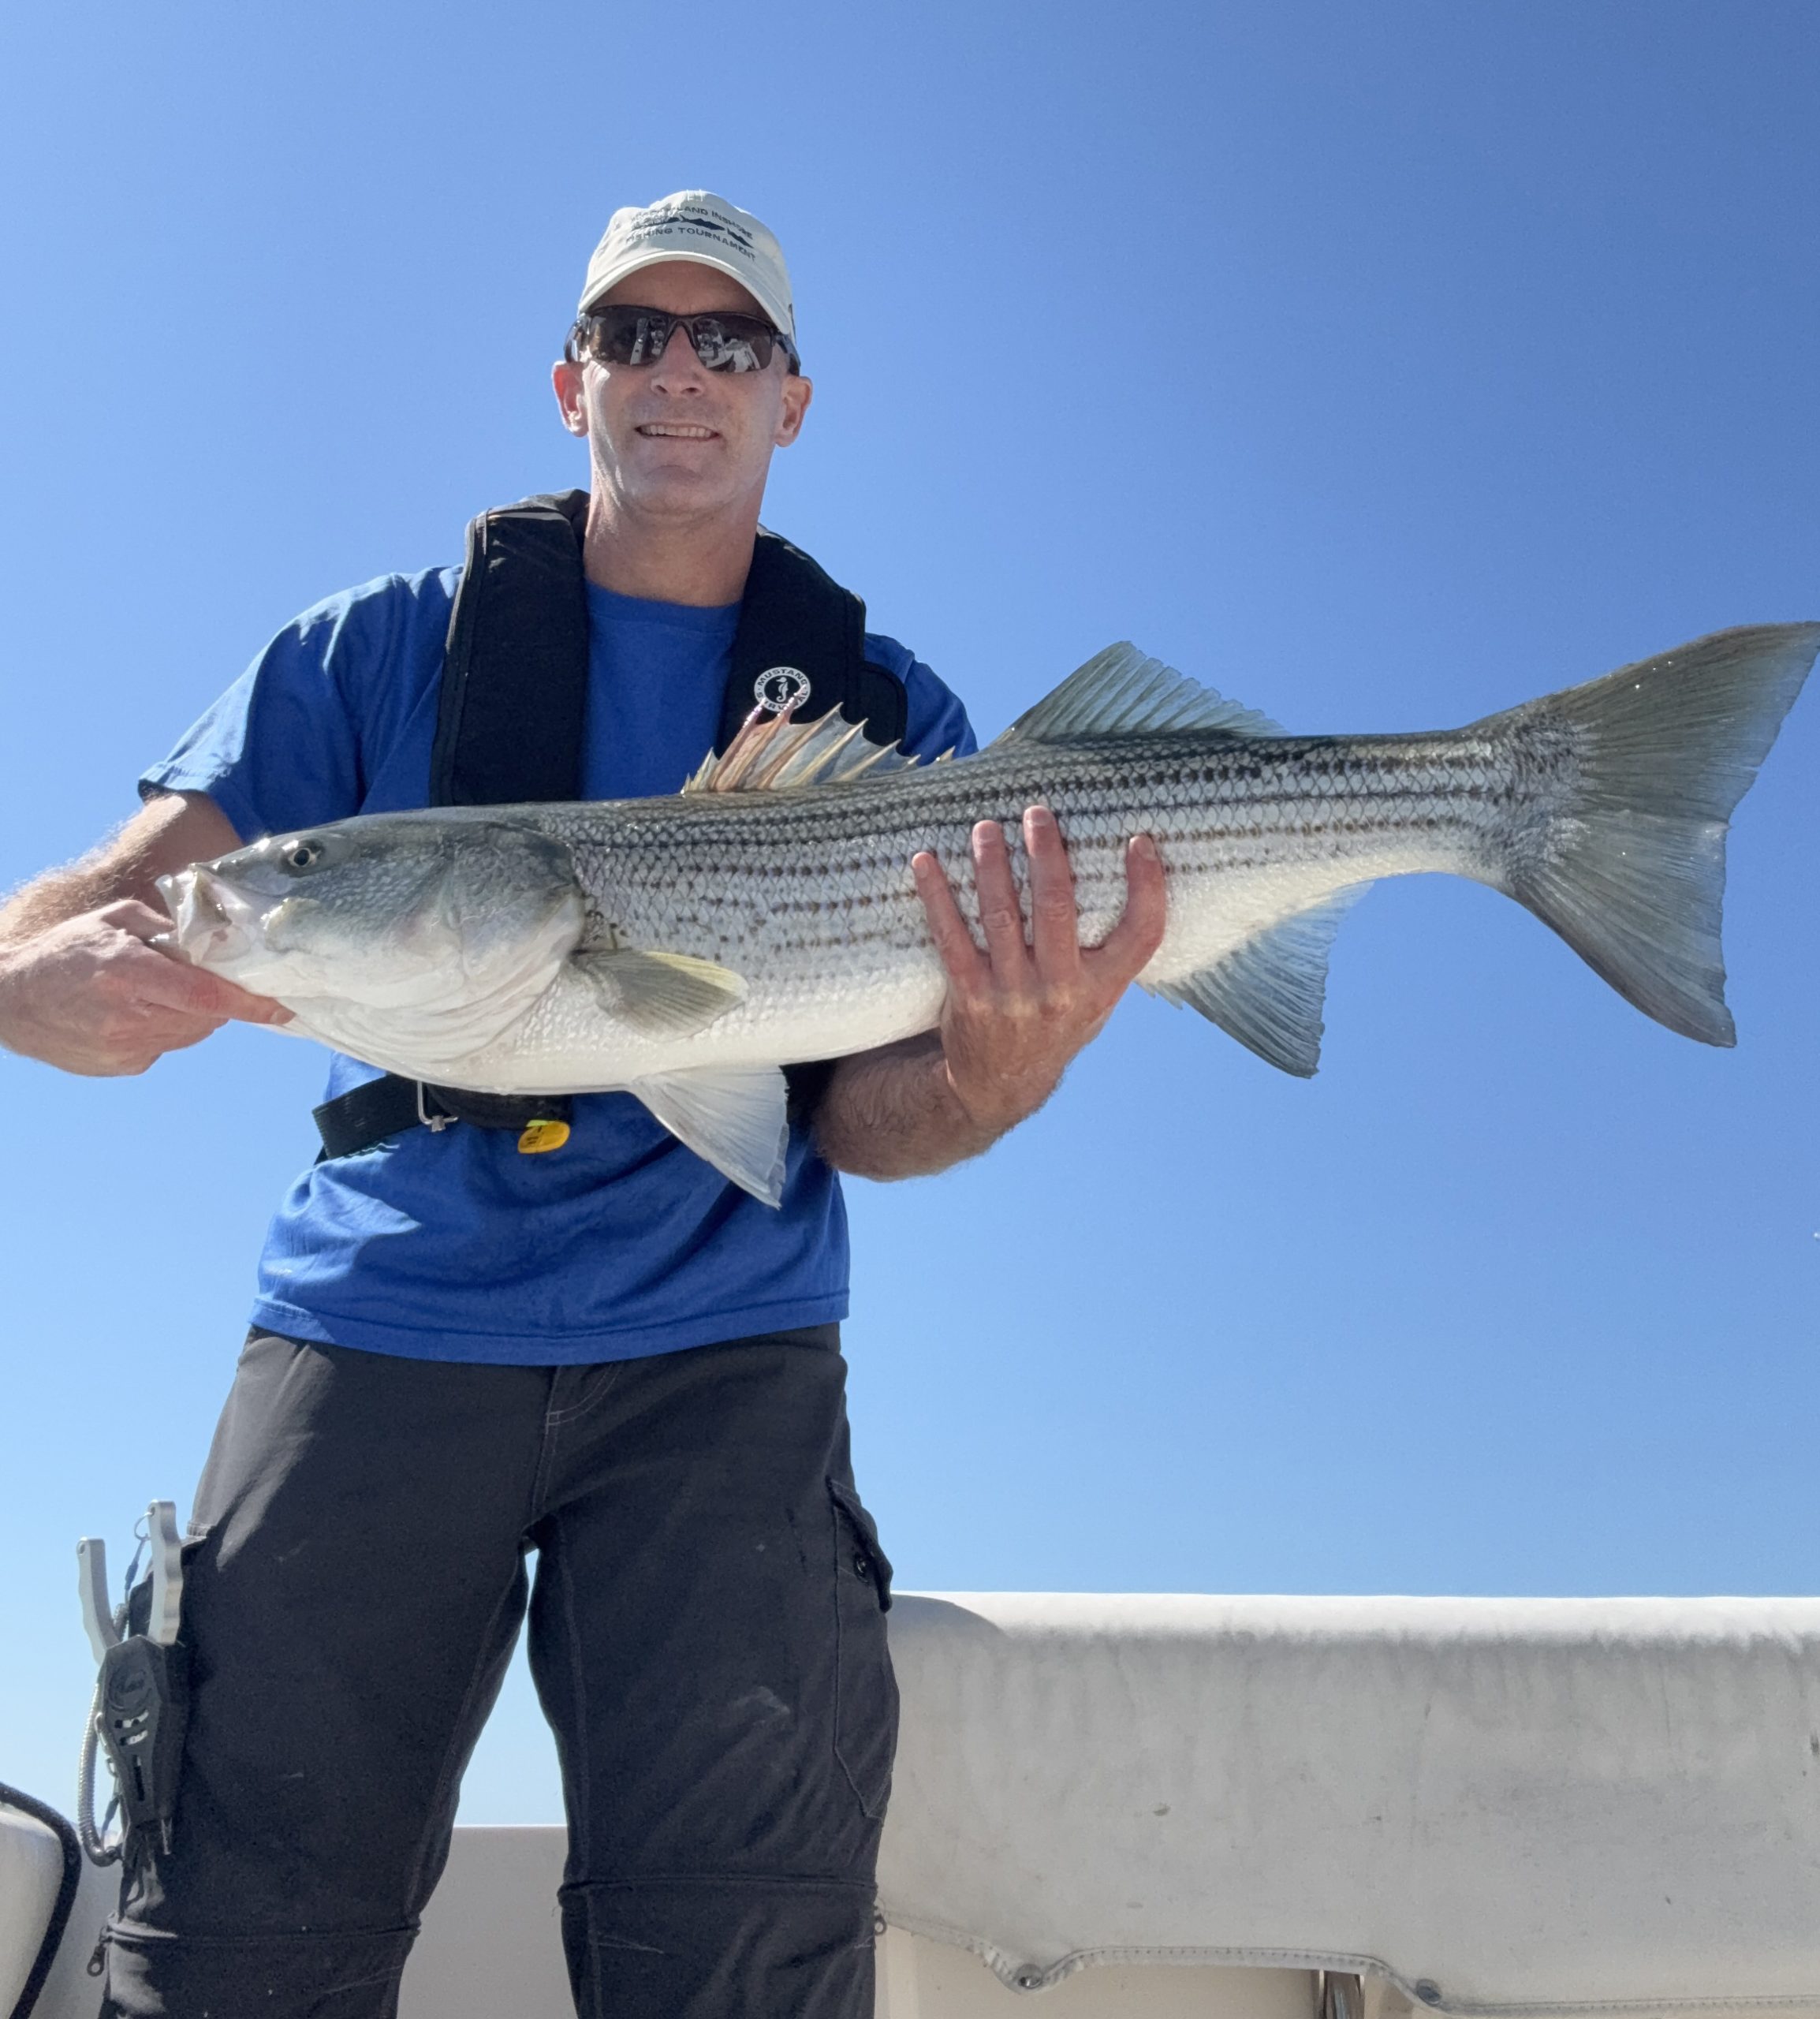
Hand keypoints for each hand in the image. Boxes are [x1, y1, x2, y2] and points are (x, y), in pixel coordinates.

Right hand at [0, 899, 289, 1076]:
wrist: (11, 1000)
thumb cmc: (63, 952)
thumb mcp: (114, 921)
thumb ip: (168, 927)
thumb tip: (215, 937)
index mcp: (127, 973)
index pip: (206, 996)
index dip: (249, 1003)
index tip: (281, 1007)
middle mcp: (128, 1016)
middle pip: (206, 1017)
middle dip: (217, 999)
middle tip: (205, 977)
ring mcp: (125, 1047)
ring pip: (191, 1034)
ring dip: (193, 1014)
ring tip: (160, 990)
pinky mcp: (122, 1066)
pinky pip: (167, 1046)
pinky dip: (167, 1028)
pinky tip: (137, 1011)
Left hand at [911, 806, 1165, 1138]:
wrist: (1000, 1085)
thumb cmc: (1055, 1026)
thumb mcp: (1097, 1001)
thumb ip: (1109, 954)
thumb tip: (1124, 878)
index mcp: (1101, 989)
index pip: (1140, 934)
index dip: (1147, 887)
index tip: (1140, 842)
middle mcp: (1060, 991)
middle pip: (1058, 909)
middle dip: (1047, 854)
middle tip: (1037, 813)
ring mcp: (1012, 993)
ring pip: (1001, 915)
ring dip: (991, 865)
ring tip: (985, 828)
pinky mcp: (969, 993)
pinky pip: (950, 936)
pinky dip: (936, 896)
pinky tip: (925, 863)